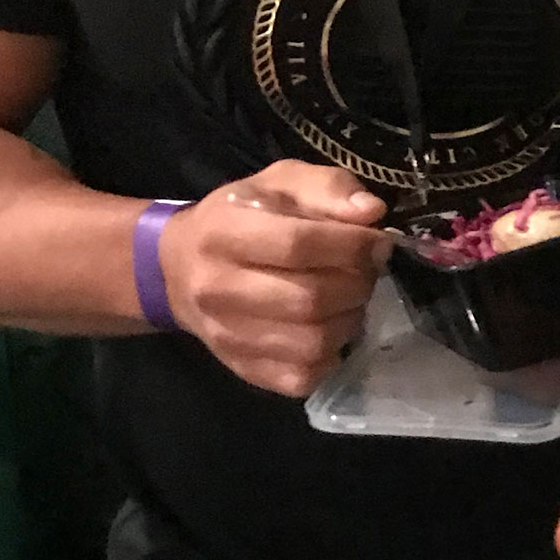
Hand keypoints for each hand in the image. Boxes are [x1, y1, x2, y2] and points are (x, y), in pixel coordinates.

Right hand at [157, 159, 391, 397]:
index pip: (299, 245)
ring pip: (311, 343)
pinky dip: (332, 354)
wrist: (180, 268)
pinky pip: (302, 376)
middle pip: (309, 300)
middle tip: (369, 271)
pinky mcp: (241, 369)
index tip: (379, 243)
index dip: (352, 246)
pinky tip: (331, 326)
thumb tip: (371, 213)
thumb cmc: (241, 216)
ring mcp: (227, 336)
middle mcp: (218, 289)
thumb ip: (328, 188)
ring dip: (350, 319)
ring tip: (352, 297)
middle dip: (357, 284)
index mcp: (224, 233)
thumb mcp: (281, 182)